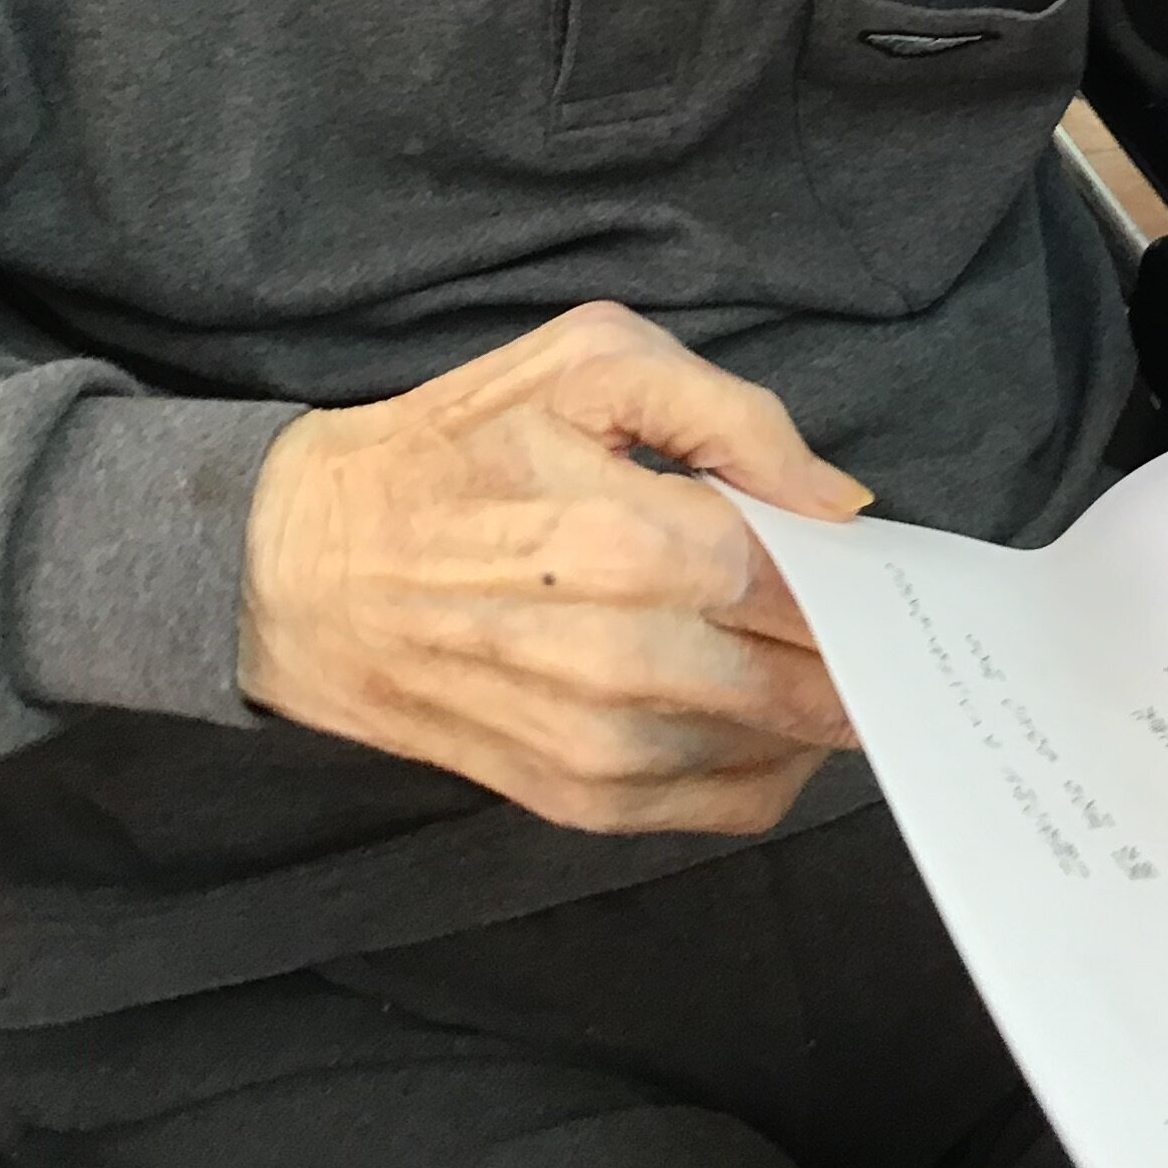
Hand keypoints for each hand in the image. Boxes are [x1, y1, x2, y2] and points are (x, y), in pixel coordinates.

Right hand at [238, 303, 872, 836]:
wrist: (298, 569)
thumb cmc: (452, 447)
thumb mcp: (589, 363)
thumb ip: (732, 414)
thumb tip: (840, 501)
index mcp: (628, 537)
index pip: (806, 577)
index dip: (855, 569)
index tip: (870, 555)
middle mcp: (622, 658)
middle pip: (809, 674)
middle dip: (852, 641)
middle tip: (861, 606)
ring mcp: (599, 745)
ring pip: (781, 747)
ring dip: (816, 703)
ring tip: (804, 645)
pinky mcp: (577, 800)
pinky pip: (729, 805)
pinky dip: (768, 762)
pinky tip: (754, 703)